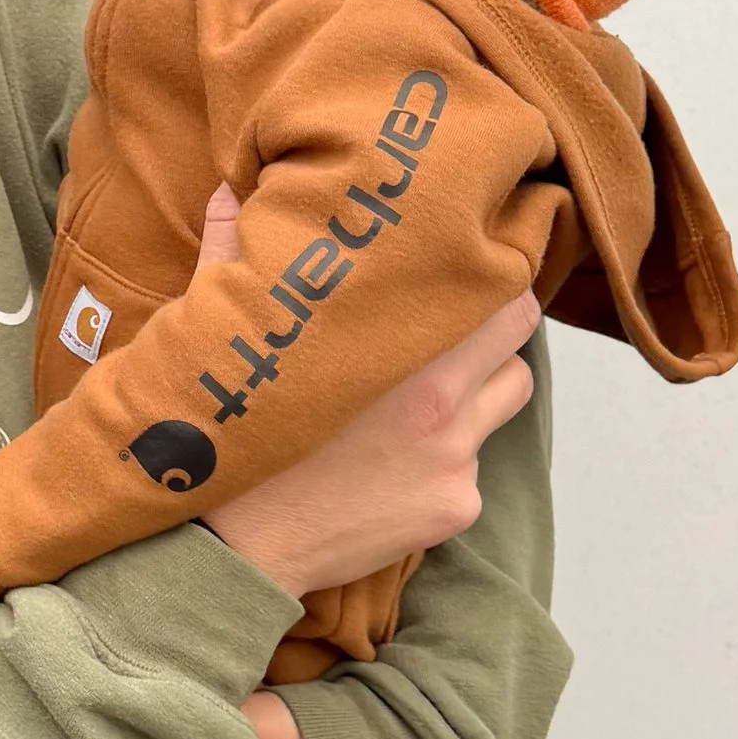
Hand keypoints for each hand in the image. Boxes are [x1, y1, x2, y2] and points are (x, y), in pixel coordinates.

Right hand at [204, 230, 542, 602]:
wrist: (230, 549)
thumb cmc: (225, 434)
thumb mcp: (218, 332)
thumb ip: (231, 253)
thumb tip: (226, 189)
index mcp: (402, 348)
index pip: (499, 290)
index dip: (485, 277)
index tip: (463, 272)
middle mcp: (444, 403)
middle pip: (518, 340)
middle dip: (493, 330)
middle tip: (453, 329)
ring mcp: (455, 462)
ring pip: (505, 401)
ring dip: (479, 392)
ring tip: (422, 398)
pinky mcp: (453, 510)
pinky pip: (473, 469)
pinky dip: (445, 462)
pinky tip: (391, 467)